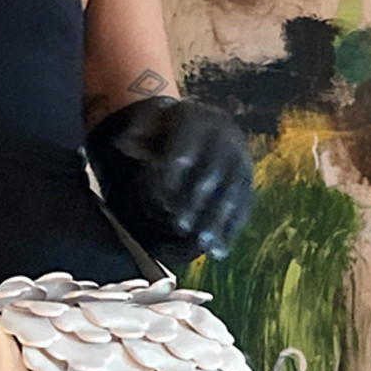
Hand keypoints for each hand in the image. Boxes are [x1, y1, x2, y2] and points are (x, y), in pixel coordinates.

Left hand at [87, 99, 254, 259]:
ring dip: (217, 221)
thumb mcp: (147, 126)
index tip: (160, 192)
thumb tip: (123, 142)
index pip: (189, 139)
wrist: (200, 128)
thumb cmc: (164, 131)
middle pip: (214, 170)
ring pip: (232, 192)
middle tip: (179, 225)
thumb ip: (136, 136)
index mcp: (199, 118)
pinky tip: (218, 252)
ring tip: (201, 246)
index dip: (176, 164)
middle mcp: (226, 136)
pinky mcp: (247, 182)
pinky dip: (231, 230)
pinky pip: (243, 206)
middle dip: (196, 200)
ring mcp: (241, 160)